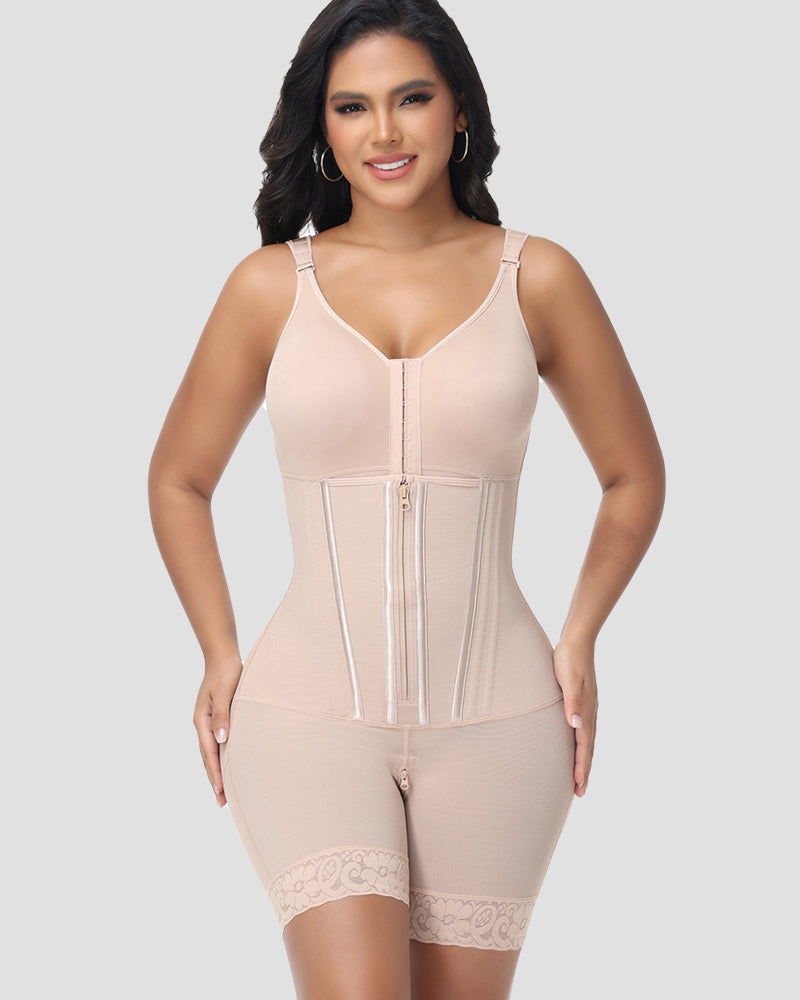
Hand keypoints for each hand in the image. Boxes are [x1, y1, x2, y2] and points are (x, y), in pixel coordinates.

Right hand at [193, 655, 242, 807]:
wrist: (222, 657)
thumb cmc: (226, 673)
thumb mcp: (224, 693)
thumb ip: (222, 715)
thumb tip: (221, 739)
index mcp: (202, 720)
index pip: (209, 753)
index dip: (215, 773)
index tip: (221, 791)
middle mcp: (203, 724)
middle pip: (207, 758)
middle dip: (214, 779)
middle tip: (222, 802)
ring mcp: (208, 722)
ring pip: (211, 753)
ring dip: (216, 772)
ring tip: (223, 792)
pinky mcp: (216, 719)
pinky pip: (216, 744)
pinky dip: (220, 758)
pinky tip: (227, 766)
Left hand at [553, 636, 597, 797]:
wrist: (577, 639)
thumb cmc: (569, 659)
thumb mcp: (569, 680)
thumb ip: (572, 702)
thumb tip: (576, 725)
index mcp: (586, 710)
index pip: (583, 745)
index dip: (581, 767)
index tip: (578, 787)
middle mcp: (589, 712)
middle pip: (588, 747)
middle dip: (584, 770)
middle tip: (580, 793)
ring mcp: (587, 707)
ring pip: (587, 740)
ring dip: (583, 759)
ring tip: (579, 776)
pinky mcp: (582, 701)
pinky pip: (583, 729)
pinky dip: (581, 744)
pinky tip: (576, 745)